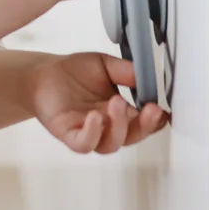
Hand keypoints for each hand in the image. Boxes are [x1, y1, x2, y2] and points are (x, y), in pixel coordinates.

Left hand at [28, 51, 168, 154]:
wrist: (44, 74)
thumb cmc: (74, 72)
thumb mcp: (104, 65)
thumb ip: (124, 70)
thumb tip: (146, 76)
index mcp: (121, 112)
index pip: (144, 122)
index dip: (156, 120)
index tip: (164, 109)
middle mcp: (108, 126)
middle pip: (133, 136)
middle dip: (145, 125)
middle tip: (152, 108)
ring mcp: (89, 132)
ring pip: (111, 143)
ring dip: (119, 125)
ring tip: (116, 101)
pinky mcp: (69, 134)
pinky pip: (84, 143)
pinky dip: (92, 133)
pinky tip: (95, 117)